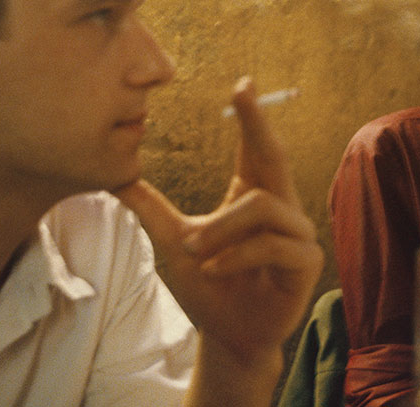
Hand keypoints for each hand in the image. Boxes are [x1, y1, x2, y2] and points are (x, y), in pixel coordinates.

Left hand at [117, 77, 322, 367]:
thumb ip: (149, 208)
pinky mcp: (304, 262)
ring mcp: (297, 234)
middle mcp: (281, 208)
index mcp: (252, 196)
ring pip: (264, 206)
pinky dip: (237, 255)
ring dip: (223, 226)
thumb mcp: (173, 241)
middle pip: (273, 156)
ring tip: (196, 250)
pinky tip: (213, 268)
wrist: (226, 335)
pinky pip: (272, 244)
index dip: (251, 117)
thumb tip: (114, 177)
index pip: (254, 149)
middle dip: (259, 123)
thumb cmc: (208, 285)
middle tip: (243, 94)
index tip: (243, 84)